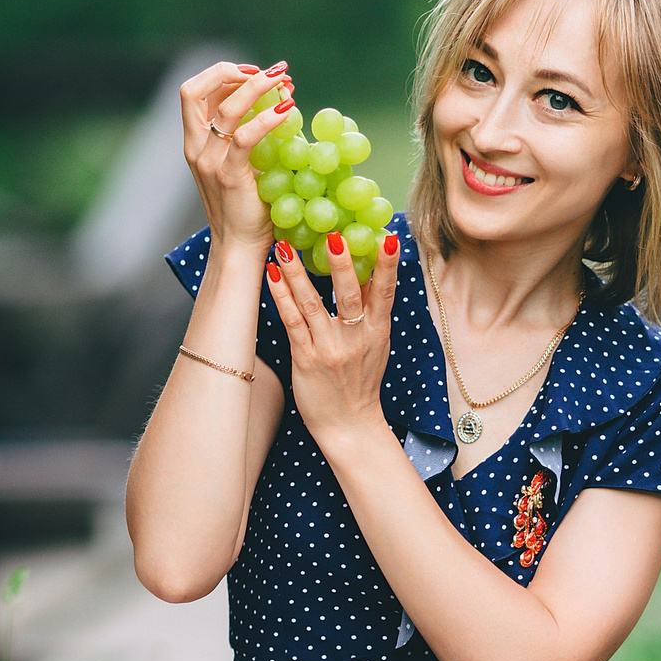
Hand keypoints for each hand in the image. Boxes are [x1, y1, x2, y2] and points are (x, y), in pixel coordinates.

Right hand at [180, 61, 294, 253]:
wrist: (240, 246)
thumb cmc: (248, 206)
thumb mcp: (244, 162)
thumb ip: (250, 134)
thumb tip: (278, 98)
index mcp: (195, 142)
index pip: (194, 91)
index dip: (222, 73)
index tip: (255, 71)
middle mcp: (195, 148)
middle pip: (195, 90)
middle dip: (233, 72)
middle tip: (271, 72)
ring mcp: (208, 162)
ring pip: (225, 109)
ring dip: (256, 87)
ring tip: (285, 82)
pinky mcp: (228, 176)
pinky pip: (245, 138)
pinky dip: (268, 118)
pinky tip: (288, 110)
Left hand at [265, 230, 401, 445]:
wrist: (349, 425)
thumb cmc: (361, 381)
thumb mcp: (377, 346)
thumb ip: (372, 311)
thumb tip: (369, 271)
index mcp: (378, 332)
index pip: (386, 292)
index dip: (388, 265)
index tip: (388, 237)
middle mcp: (355, 339)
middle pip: (349, 295)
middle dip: (342, 265)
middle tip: (333, 236)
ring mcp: (329, 349)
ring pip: (313, 305)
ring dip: (297, 274)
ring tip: (285, 247)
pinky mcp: (306, 359)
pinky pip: (292, 322)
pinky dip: (281, 297)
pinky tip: (272, 276)